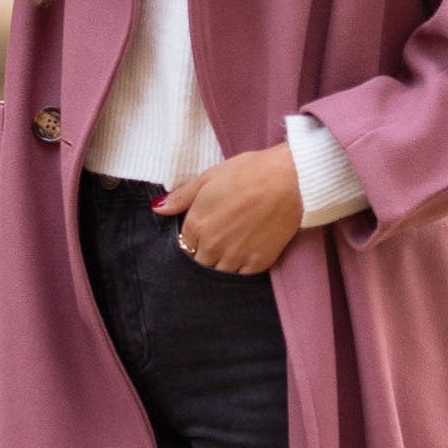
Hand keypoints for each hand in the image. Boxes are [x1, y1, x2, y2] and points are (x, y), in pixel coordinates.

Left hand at [154, 144, 303, 274]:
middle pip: (200, 262)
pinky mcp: (257, 263)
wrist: (289, 179)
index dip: (195, 237)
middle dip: (206, 252)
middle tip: (223, 236)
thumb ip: (182, 197)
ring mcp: (235, 257)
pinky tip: (249, 249)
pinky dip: (242, 266)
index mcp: (196, 225)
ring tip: (236, 243)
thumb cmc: (249, 172)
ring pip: (220, 271)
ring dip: (223, 262)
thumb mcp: (210, 177)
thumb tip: (158, 209)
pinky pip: (242, 275)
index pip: (185, 245)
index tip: (207, 229)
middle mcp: (212, 246)